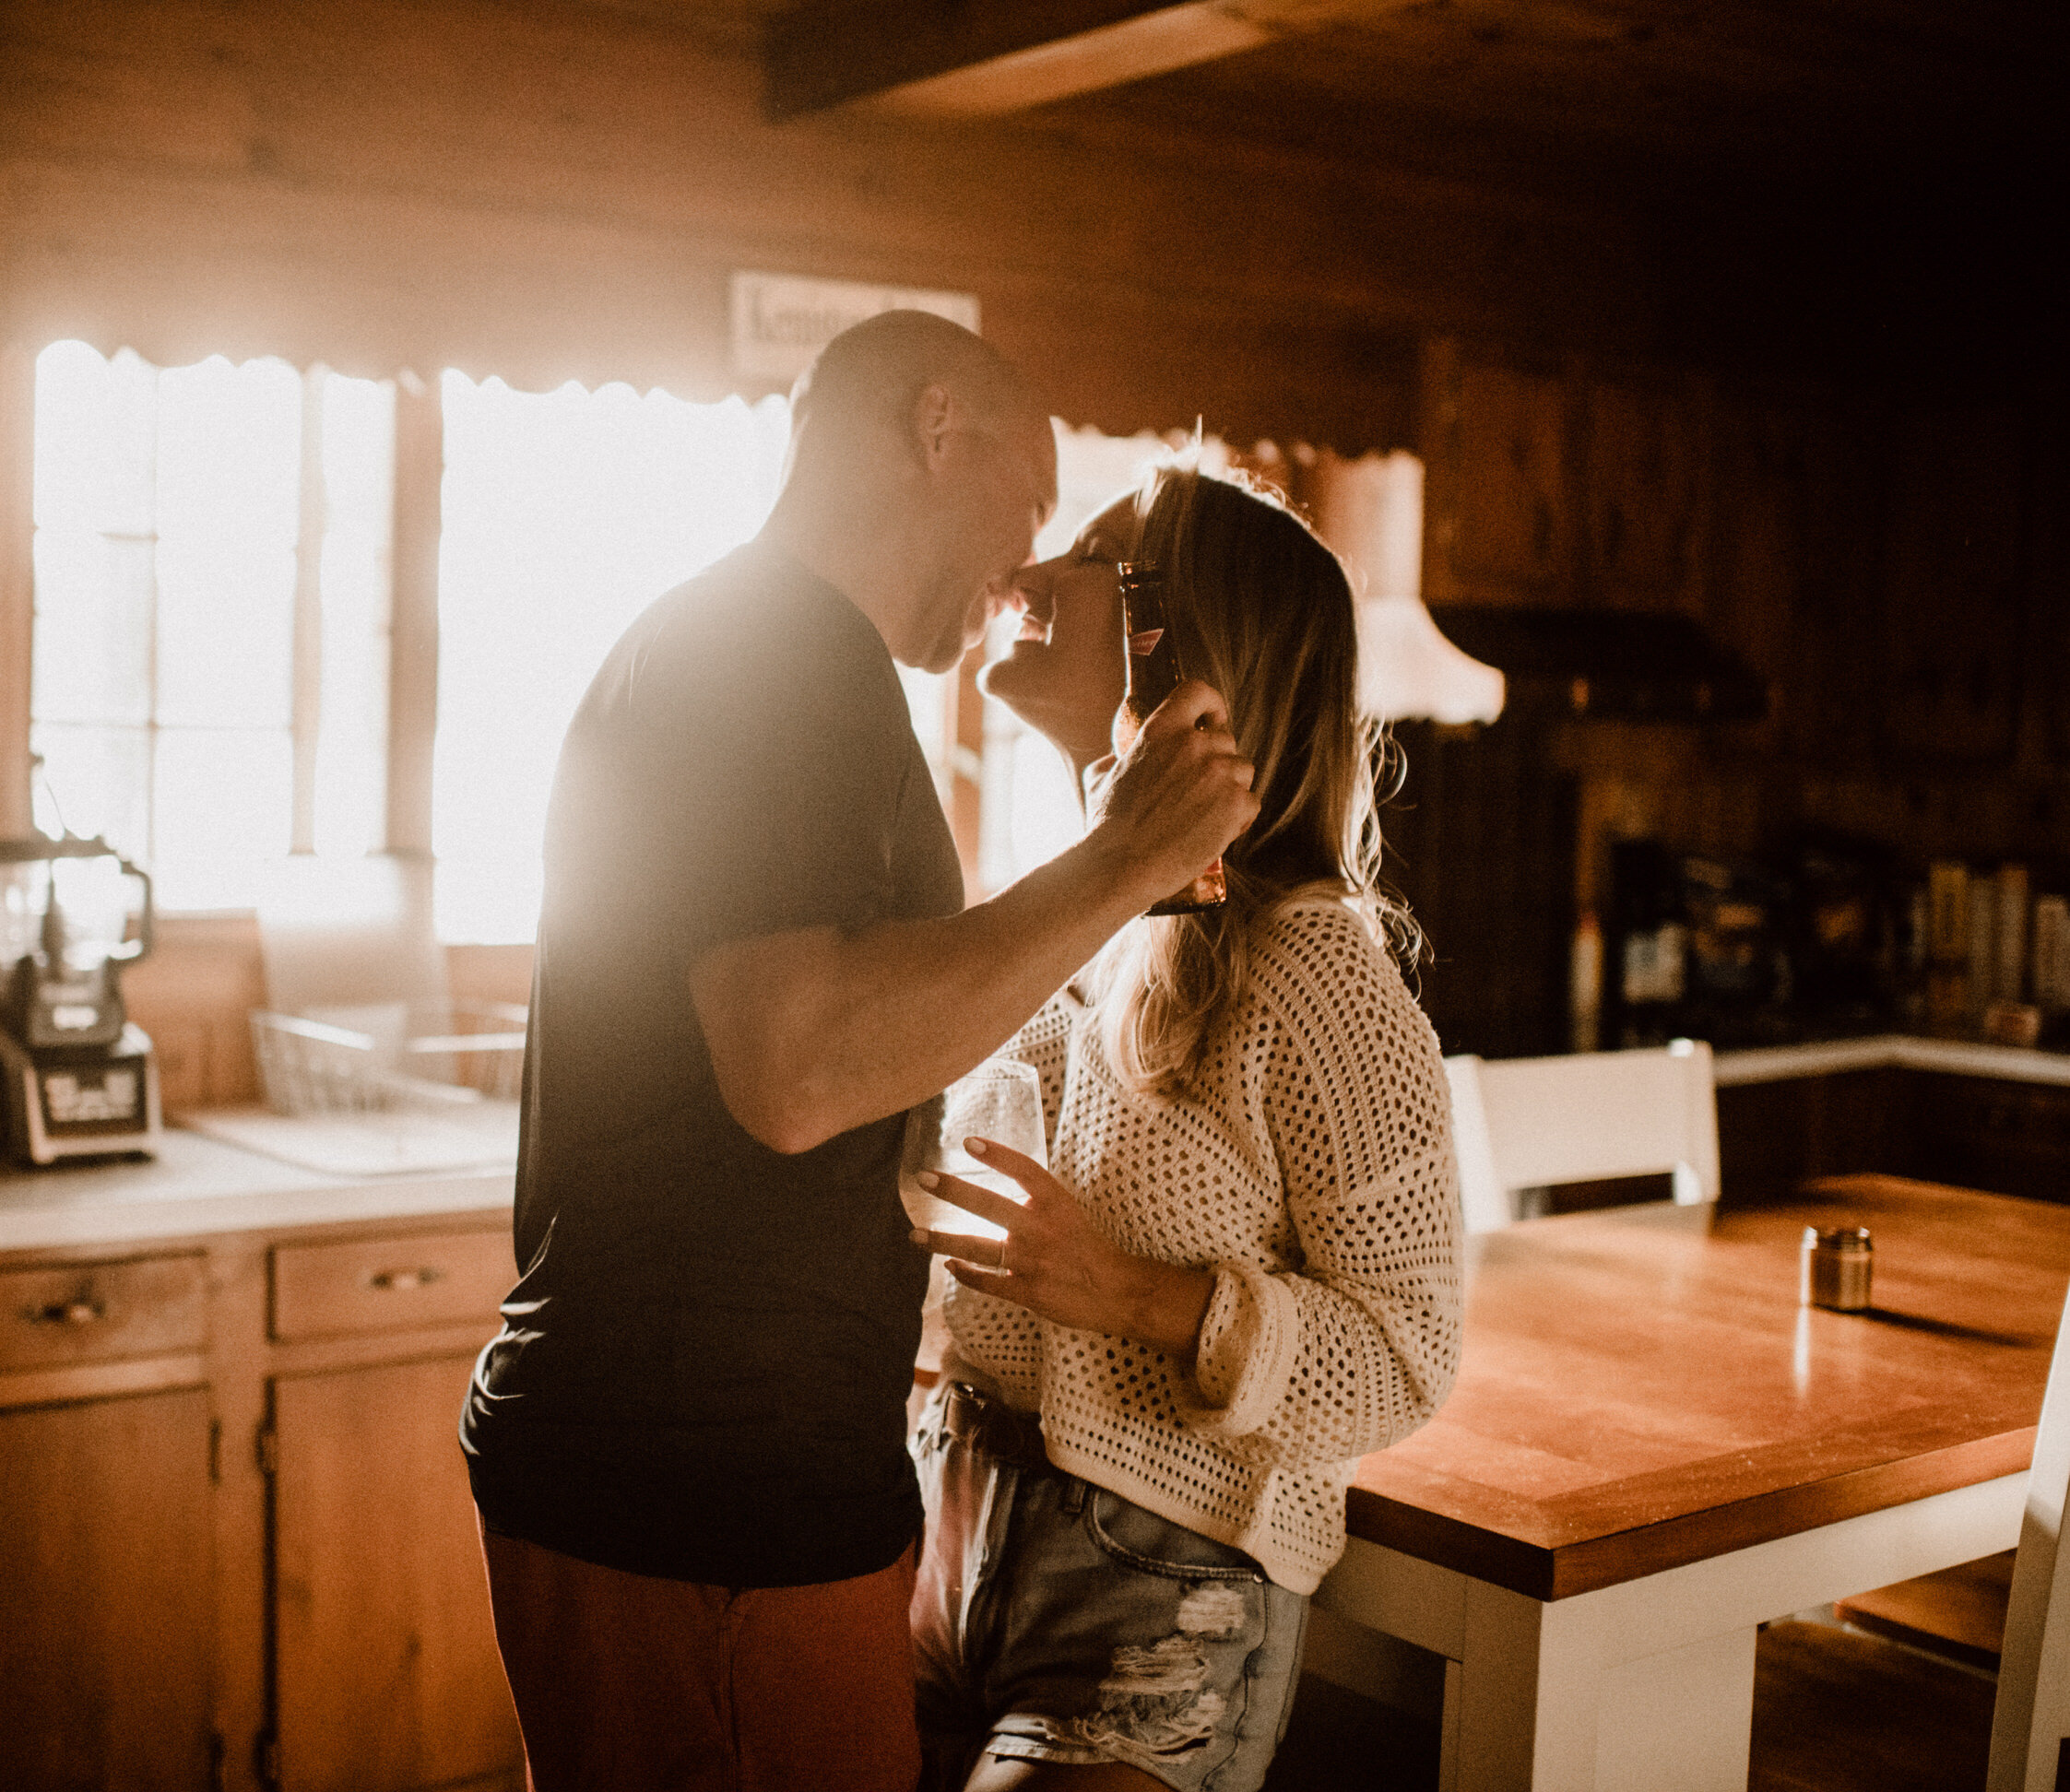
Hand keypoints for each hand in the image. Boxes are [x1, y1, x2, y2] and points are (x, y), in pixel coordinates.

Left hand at [910, 1136, 1214, 1357]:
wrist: (1118, 1292)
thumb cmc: (1090, 1249)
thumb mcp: (1068, 1214)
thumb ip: (1036, 1203)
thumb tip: (1000, 1194)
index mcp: (1057, 1204)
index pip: (1024, 1170)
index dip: (997, 1154)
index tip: (968, 1141)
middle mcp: (1041, 1228)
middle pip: (990, 1205)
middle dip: (954, 1190)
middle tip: (925, 1177)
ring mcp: (1032, 1261)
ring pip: (978, 1247)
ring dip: (942, 1240)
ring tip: (914, 1234)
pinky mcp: (1027, 1291)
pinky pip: (987, 1281)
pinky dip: (966, 1274)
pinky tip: (949, 1267)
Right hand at [1087, 681, 1257, 911]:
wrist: (1123, 867)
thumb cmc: (1108, 828)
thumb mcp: (1099, 780)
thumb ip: (1115, 760)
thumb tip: (1117, 759)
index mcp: (1160, 730)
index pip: (1198, 691)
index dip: (1211, 705)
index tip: (1210, 720)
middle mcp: (1193, 744)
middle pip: (1227, 738)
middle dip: (1218, 761)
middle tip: (1201, 789)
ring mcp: (1218, 773)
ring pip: (1243, 769)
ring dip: (1230, 788)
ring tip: (1205, 814)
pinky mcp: (1236, 804)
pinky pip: (1251, 802)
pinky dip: (1239, 818)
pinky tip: (1215, 832)